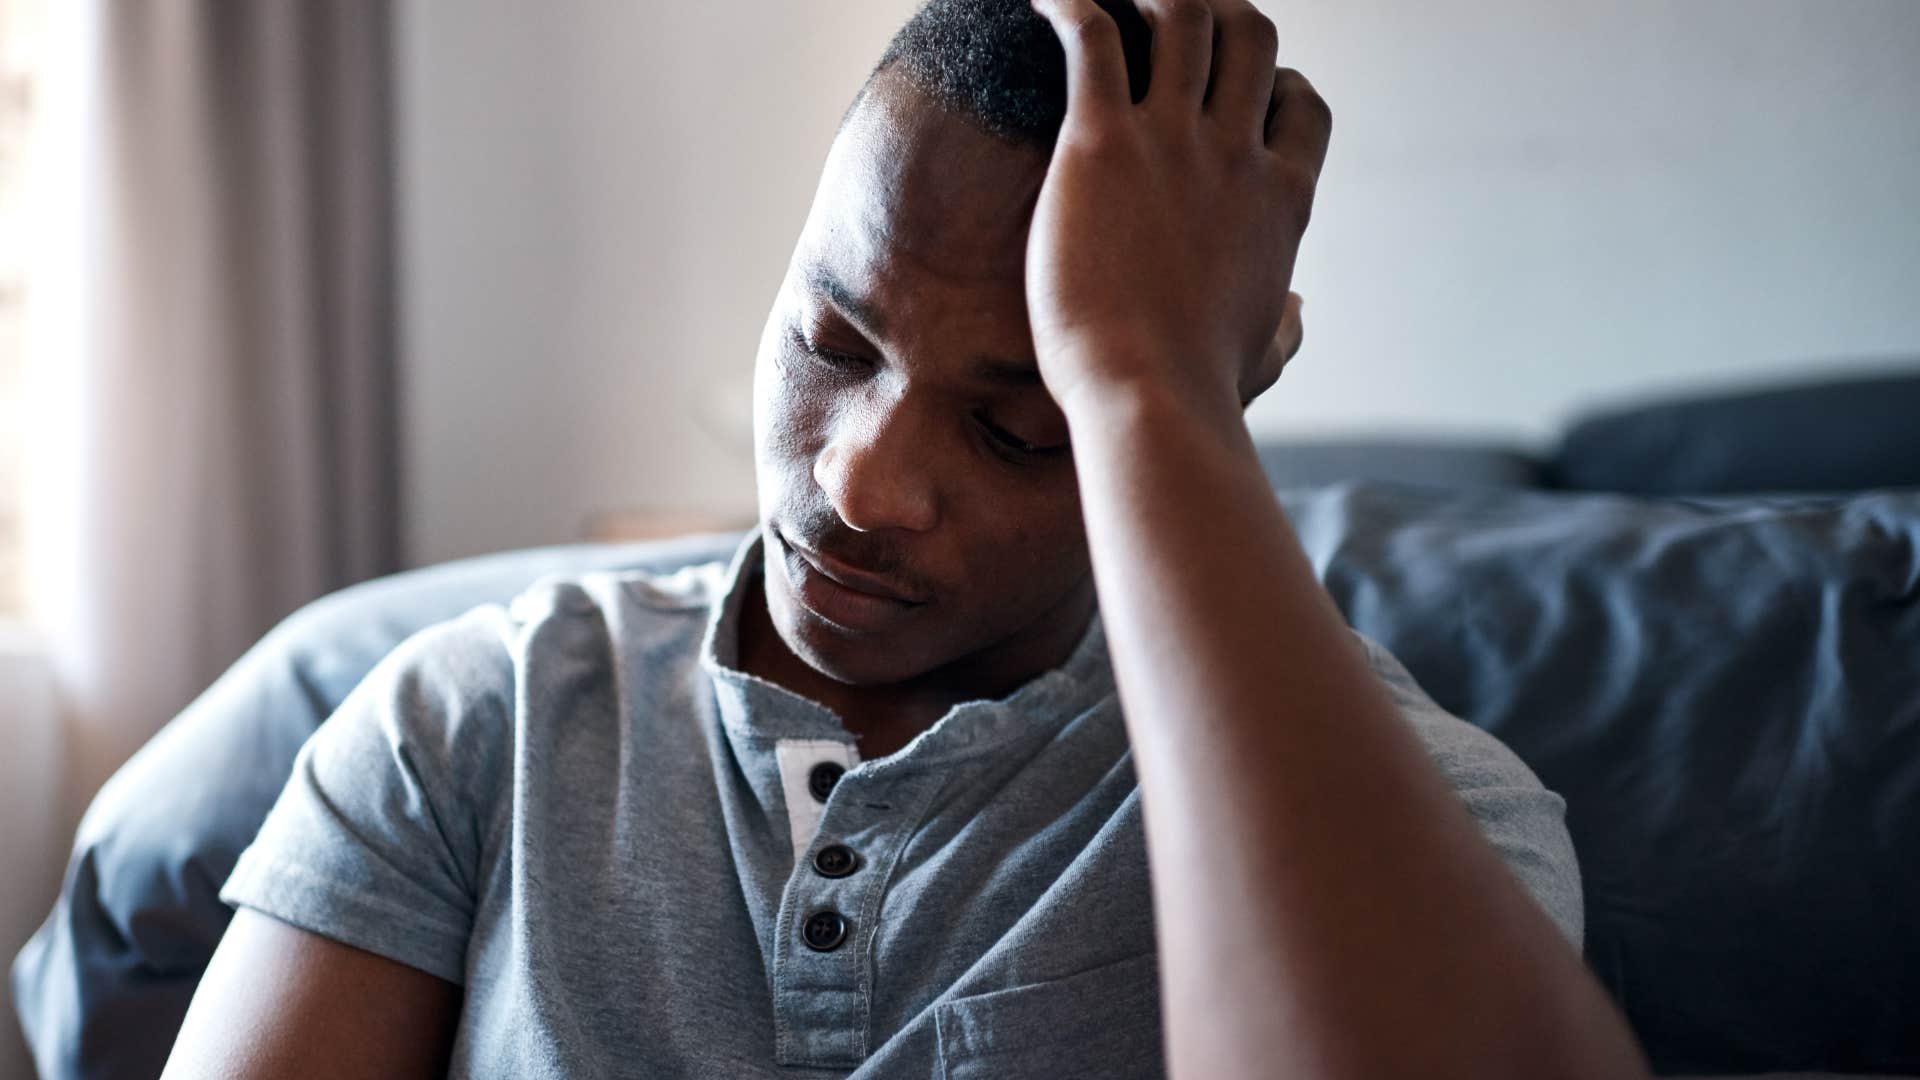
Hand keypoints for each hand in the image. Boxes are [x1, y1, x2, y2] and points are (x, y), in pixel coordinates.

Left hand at [1024, 0, 1328, 415]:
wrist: (1150, 397)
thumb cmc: (1198, 390)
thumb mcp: (1262, 354)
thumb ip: (1284, 328)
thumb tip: (1296, 314)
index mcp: (1282, 199)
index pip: (1301, 103)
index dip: (1272, 83)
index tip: (1234, 94)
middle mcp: (1238, 154)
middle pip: (1250, 38)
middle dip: (1218, 14)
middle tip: (1170, 22)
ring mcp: (1174, 142)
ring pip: (1183, 15)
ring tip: (1118, 2)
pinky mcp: (1102, 143)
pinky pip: (1093, 36)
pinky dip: (1070, 0)